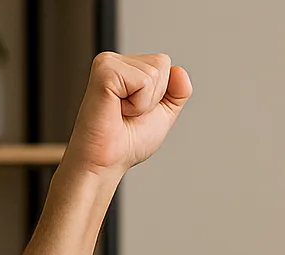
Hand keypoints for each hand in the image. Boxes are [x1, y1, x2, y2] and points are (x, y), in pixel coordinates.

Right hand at [65, 51, 191, 176]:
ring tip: (122, 112)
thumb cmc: (127, 142)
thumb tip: (180, 70)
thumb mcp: (163, 114)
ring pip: (154, 72)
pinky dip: (137, 104)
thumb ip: (177, 92)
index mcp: (127, 68)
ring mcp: (108, 63)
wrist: (106, 161)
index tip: (137, 111)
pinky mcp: (104, 70)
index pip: (164, 63)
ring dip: (144, 103)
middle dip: (154, 97)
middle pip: (161, 63)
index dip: (160, 94)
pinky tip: (117, 110)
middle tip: (128, 113)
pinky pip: (143, 81)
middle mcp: (116, 62)